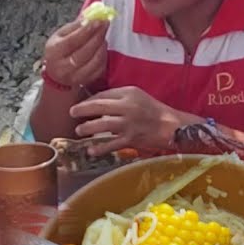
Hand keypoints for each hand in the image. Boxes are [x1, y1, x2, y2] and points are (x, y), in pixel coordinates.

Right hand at [42, 19, 107, 87]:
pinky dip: (104, 56)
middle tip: (105, 24)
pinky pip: (100, 68)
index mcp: (54, 52)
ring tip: (102, 36)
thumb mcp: (60, 35)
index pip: (72, 41)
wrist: (56, 75)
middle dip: (97, 36)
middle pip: (84, 52)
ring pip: (95, 61)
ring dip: (102, 46)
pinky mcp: (86, 81)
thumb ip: (75, 26)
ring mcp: (75, 77)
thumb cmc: (59, 51)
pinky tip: (101, 48)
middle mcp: (63, 67)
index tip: (97, 20)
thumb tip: (90, 15)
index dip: (86, 31)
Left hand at [69, 87, 184, 155]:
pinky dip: (100, 148)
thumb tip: (97, 102)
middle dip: (82, 109)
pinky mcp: (131, 139)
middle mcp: (128, 107)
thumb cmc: (153, 110)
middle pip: (99, 107)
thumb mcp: (137, 96)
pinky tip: (91, 151)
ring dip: (88, 128)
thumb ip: (119, 97)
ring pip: (103, 125)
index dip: (89, 100)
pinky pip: (112, 144)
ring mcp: (129, 124)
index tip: (81, 104)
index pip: (104, 95)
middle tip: (72, 112)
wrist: (171, 126)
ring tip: (79, 131)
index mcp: (129, 93)